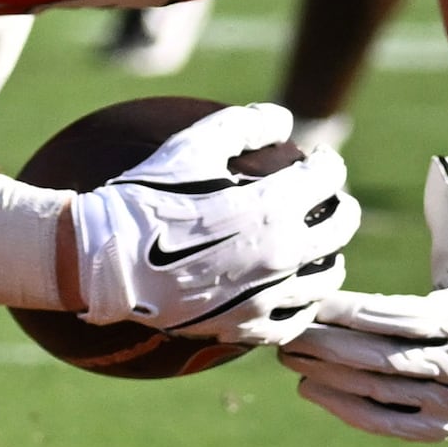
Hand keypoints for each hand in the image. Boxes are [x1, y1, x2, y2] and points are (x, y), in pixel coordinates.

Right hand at [61, 101, 358, 340]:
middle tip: (328, 201)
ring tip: (316, 248)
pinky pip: (295, 321)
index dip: (325, 162)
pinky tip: (292, 292)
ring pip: (328, 278)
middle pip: (341, 226)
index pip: (327, 176)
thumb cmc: (146, 197)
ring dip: (329, 256)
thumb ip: (244, 124)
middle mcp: (281, 253)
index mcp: (273, 206)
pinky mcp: (248, 327)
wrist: (106, 260)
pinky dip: (302, 304)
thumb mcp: (191, 144)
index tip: (315, 160)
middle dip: (340, 206)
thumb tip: (283, 119)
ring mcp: (268, 296)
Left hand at [279, 156, 447, 438]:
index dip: (349, 311)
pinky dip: (347, 409)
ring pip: (379, 390)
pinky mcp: (444, 429)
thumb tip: (437, 165)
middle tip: (285, 333)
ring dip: (328, 376)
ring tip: (288, 356)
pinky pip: (387, 421)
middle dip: (327, 346)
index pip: (396, 315)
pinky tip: (311, 389)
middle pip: (381, 356)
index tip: (312, 300)